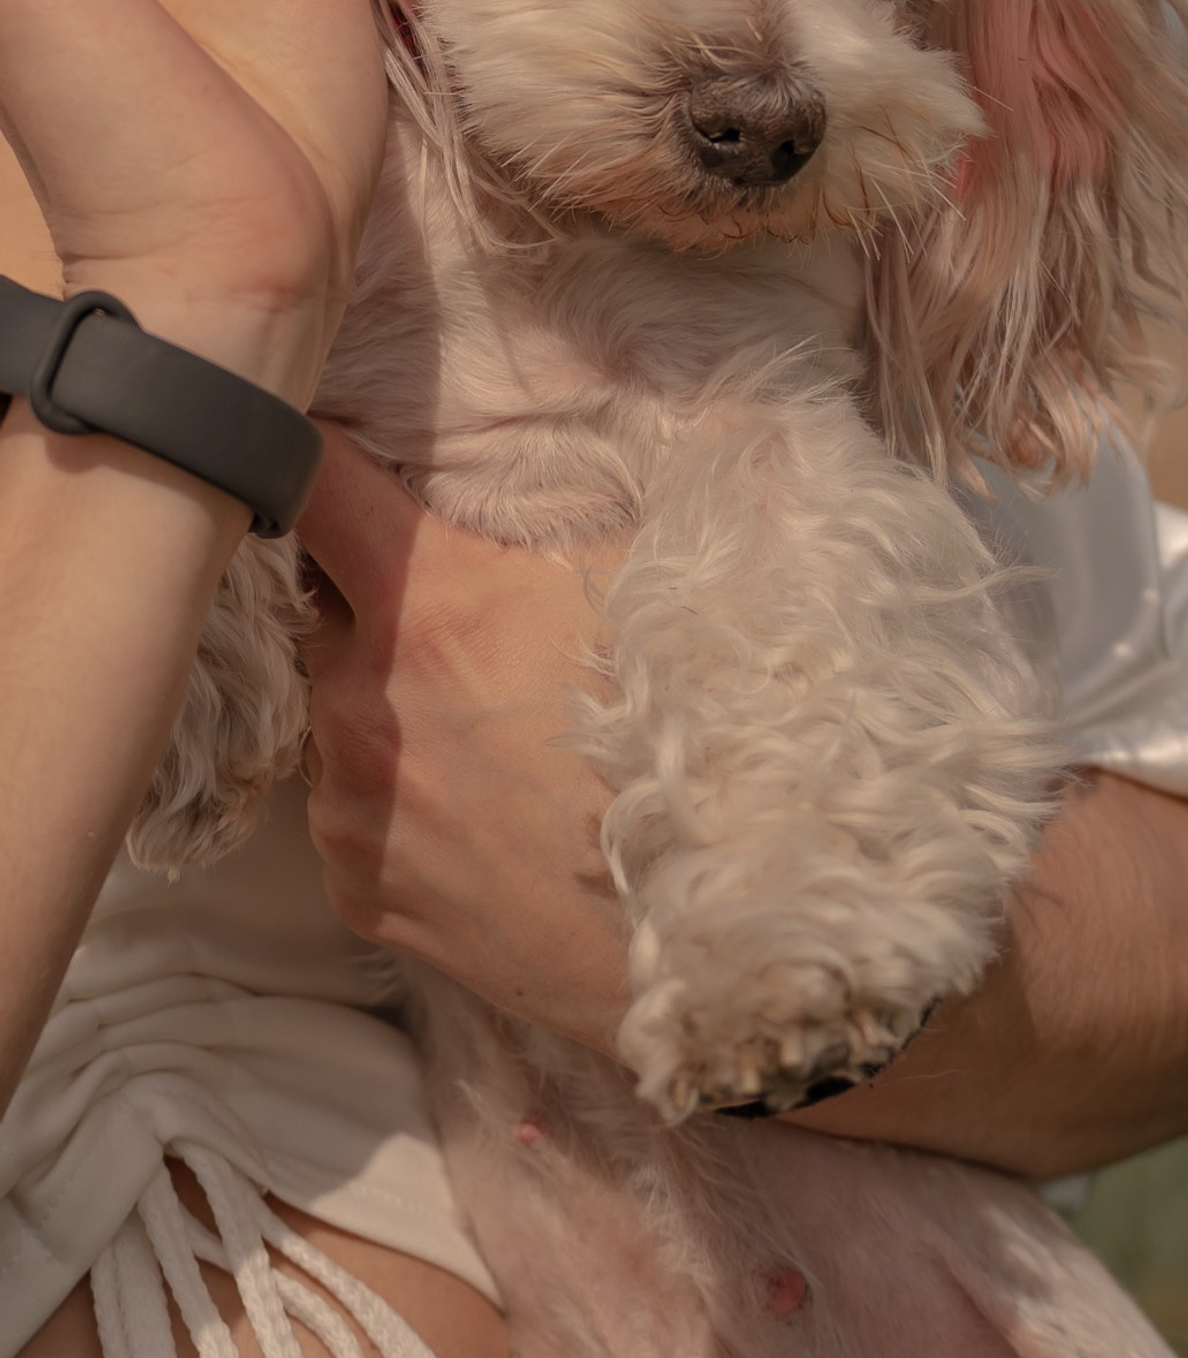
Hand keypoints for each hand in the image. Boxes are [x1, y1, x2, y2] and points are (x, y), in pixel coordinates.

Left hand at [298, 431, 632, 1045]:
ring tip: (488, 731)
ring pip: (339, 711)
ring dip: (388, 702)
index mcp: (428, 599)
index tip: (323, 439)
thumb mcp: (655, 579)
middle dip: (379, 595)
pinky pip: (352, 809)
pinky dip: (397, 794)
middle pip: (327, 603)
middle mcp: (362, 696)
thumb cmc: (691, 742)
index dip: (315, 447)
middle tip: (461, 613)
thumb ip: (579, 505)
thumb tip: (575, 428)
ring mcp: (350, 802)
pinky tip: (480, 808)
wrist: (705, 930)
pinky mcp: (357, 886)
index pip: (312, 478)